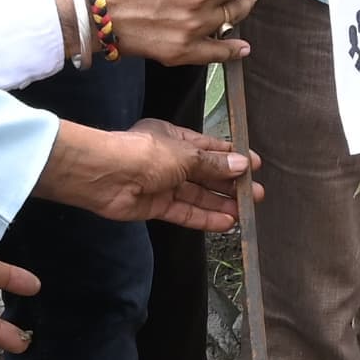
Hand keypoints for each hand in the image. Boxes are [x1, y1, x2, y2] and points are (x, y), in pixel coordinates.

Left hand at [38, 119, 254, 231]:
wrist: (105, 175)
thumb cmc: (145, 153)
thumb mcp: (185, 153)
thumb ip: (213, 164)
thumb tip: (241, 165)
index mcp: (173, 137)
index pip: (209, 148)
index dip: (232, 157)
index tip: (254, 166)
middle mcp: (169, 160)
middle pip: (205, 173)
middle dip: (230, 183)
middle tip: (255, 193)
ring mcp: (162, 184)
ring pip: (197, 195)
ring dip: (221, 203)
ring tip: (246, 211)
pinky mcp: (156, 207)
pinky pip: (185, 212)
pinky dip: (205, 218)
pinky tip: (226, 222)